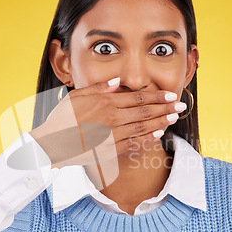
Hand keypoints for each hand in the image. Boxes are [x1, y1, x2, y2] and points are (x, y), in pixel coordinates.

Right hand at [29, 78, 183, 168]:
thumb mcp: (76, 96)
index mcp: (105, 103)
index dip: (156, 96)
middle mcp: (112, 119)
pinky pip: (134, 145)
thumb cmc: (61, 118)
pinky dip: (148, 139)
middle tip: (181, 106)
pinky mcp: (110, 151)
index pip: (137, 98)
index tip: (170, 95)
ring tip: (174, 118)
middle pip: (145, 112)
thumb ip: (98, 88)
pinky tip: (158, 134)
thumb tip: (117, 80)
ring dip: (161, 122)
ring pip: (143, 128)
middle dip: (165, 108)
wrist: (51, 144)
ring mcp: (112, 136)